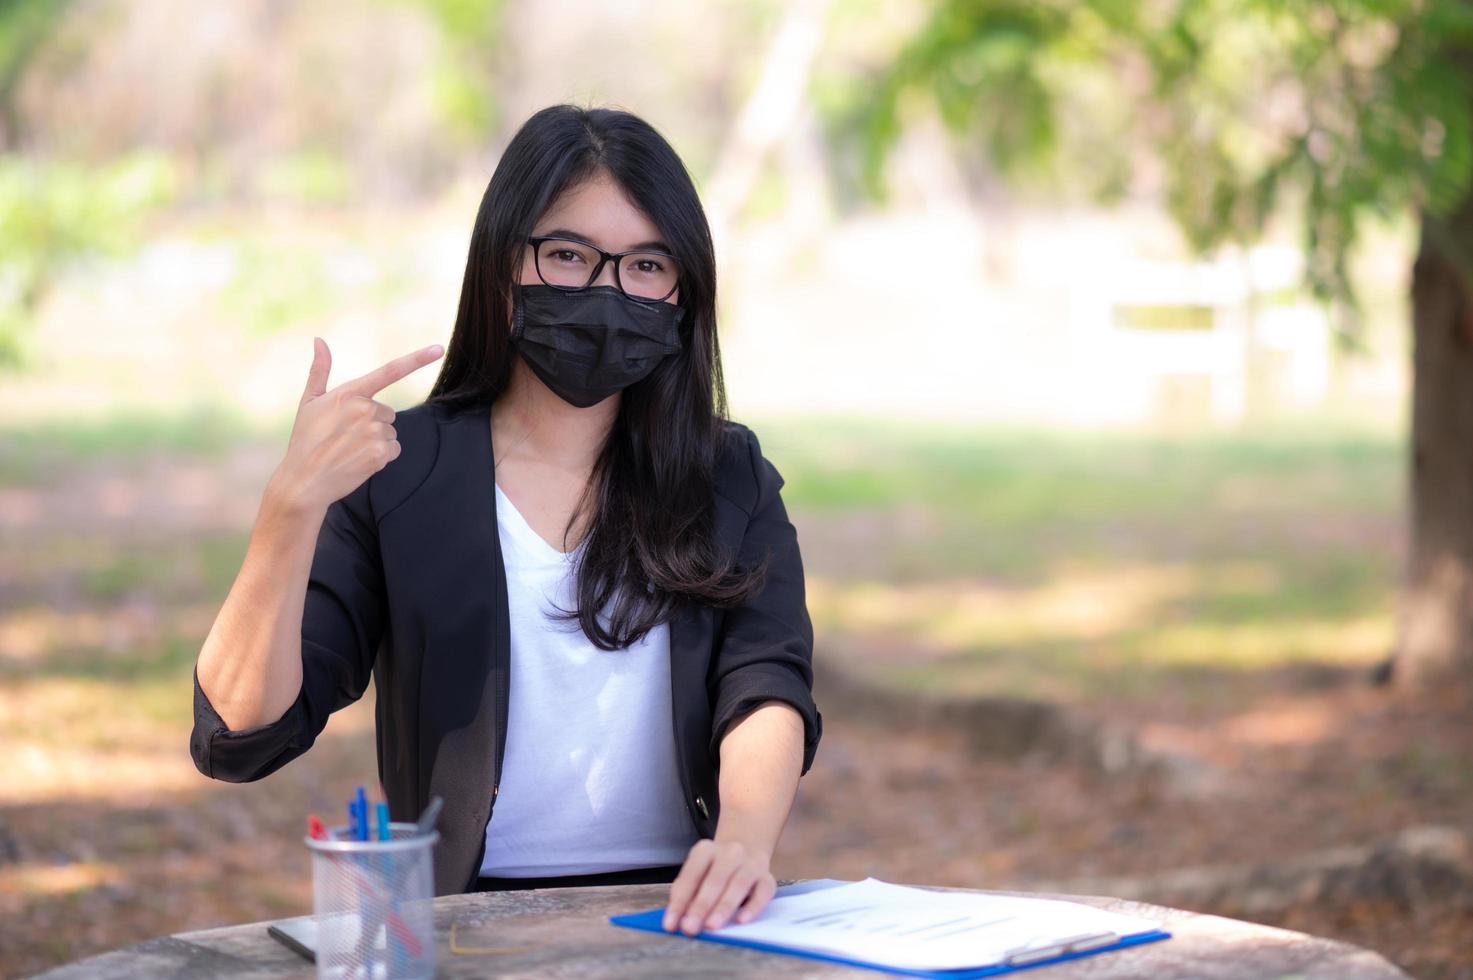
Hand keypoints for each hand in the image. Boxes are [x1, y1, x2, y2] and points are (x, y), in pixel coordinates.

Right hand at [270, 337, 443, 514]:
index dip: (418, 359)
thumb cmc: (305, 439)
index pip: (390, 371)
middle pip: (387, 413)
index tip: (439, 348)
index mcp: (350, 393)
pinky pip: (394, 449)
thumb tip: (319, 340)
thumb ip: (319, 370)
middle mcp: (366, 409)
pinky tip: (359, 460)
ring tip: (350, 449)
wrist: (304, 480)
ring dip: (377, 440)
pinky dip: (381, 456)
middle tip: (346, 436)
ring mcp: (375, 431)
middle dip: (372, 423)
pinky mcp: (381, 453)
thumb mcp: (309, 401)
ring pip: (391, 432)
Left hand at [662, 839, 775, 934]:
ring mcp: (751, 863)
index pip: (691, 875)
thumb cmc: (714, 870)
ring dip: (724, 906)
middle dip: (701, 906)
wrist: (747, 850)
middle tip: (690, 928)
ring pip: (739, 884)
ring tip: (712, 926)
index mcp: (706, 850)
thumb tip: (678, 919)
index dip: (680, 901)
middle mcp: (730, 852)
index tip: (671, 925)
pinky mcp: (768, 878)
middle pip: (715, 879)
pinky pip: (763, 892)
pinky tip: (742, 920)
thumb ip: (686, 893)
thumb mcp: (697, 873)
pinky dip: (753, 907)